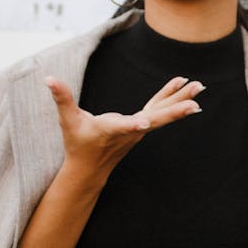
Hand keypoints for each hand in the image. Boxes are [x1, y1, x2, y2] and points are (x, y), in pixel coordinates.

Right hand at [43, 74, 204, 184]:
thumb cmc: (78, 144)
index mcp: (111, 131)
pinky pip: (158, 108)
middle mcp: (130, 131)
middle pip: (155, 119)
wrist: (90, 168)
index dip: (132, 126)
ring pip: (162, 113)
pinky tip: (181, 85)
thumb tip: (48, 78)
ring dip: (180, 100)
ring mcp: (138, 129)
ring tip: (199, 87)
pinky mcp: (140, 126)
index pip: (123, 128)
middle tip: (196, 100)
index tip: (143, 124)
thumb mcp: (67, 121)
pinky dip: (169, 96)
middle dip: (175, 109)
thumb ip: (61, 98)